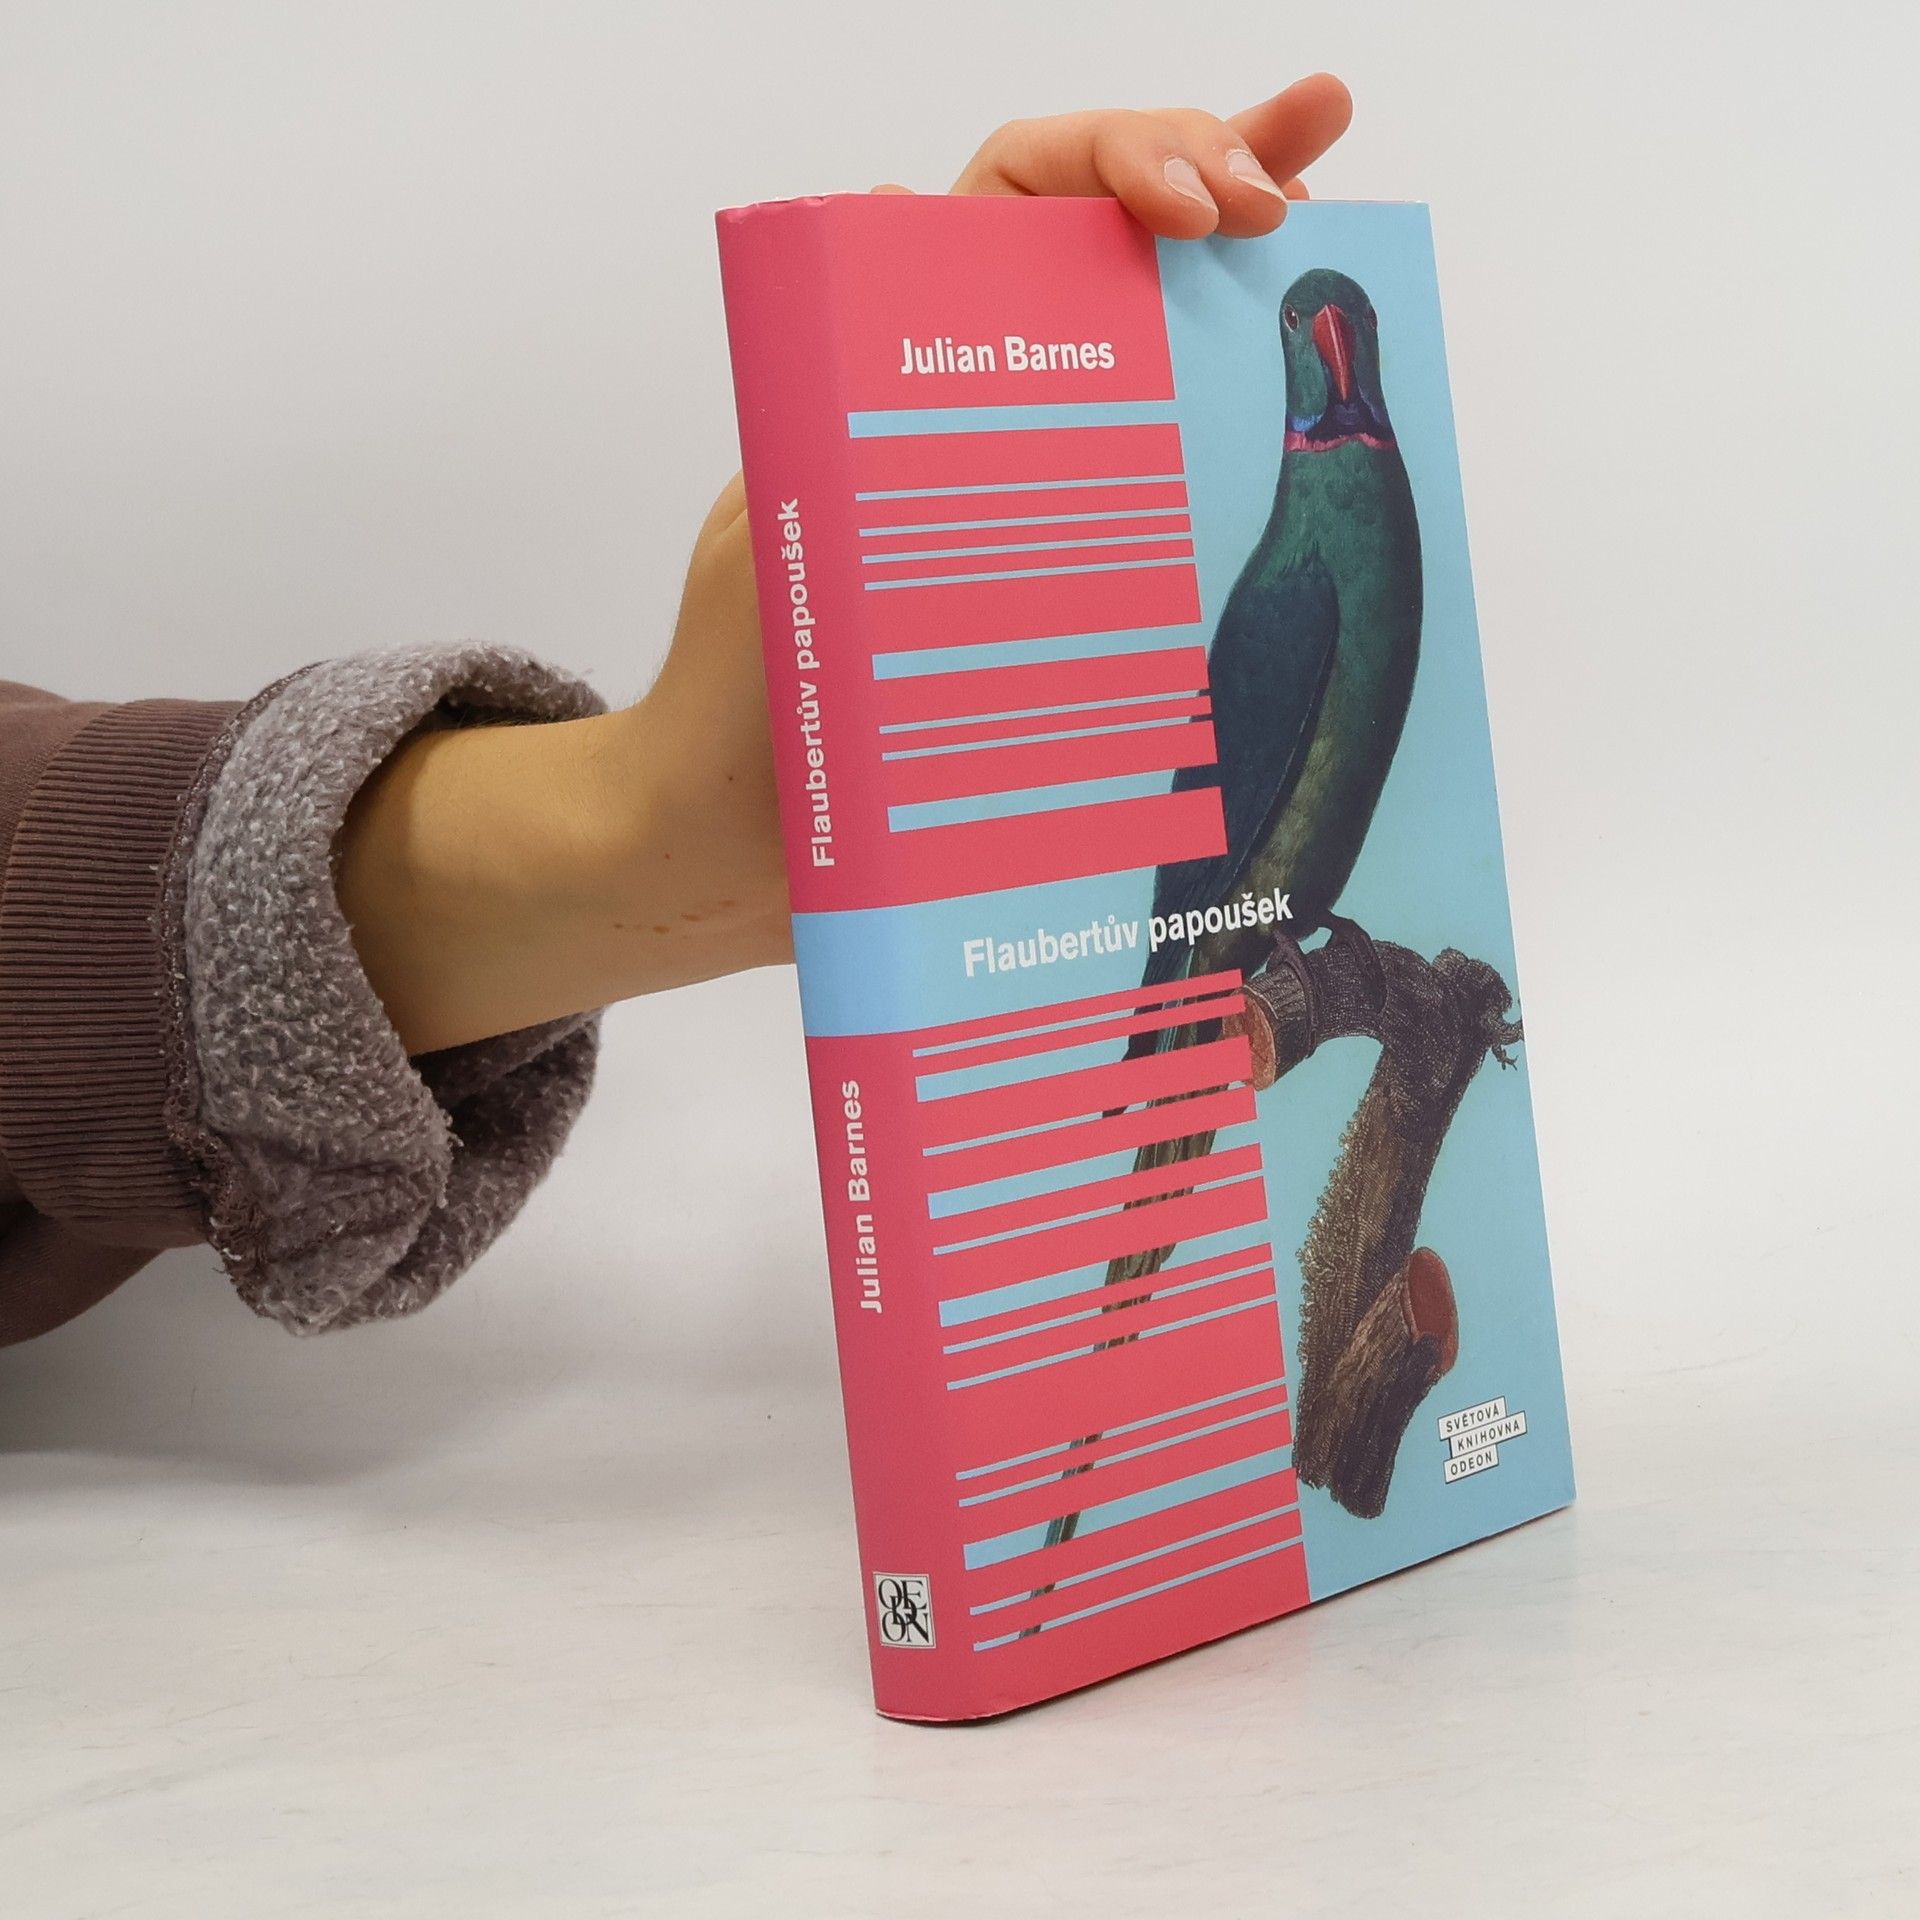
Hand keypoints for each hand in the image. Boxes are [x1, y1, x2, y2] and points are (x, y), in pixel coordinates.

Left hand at [336, 80, 1352, 1053]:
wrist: (753, 853)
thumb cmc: (742, 697)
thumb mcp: (778, 522)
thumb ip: (838, 396)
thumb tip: (881, 208)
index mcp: (907, 372)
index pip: (1016, 198)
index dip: (1113, 161)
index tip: (1194, 202)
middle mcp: (993, 423)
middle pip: (1115, 254)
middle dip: (1220, 172)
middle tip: (1292, 190)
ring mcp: (1051, 510)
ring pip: (1164, 367)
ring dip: (1256, 283)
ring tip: (1336, 217)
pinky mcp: (1084, 605)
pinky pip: (1177, 519)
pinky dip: (1254, 466)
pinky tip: (1335, 427)